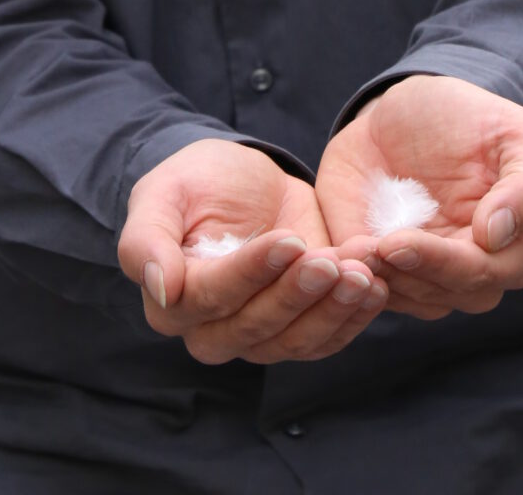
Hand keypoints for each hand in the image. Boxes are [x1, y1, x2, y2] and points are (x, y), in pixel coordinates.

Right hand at [118, 138, 386, 364]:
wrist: (237, 181)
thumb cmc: (192, 184)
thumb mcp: (162, 194)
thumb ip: (146, 239)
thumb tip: (161, 288)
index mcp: (174, 302)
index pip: (213, 298)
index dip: (251, 273)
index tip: (288, 241)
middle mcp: (214, 331)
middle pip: (258, 328)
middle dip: (297, 295)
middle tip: (332, 261)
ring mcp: (259, 335)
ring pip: (297, 341)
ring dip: (333, 311)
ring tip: (363, 275)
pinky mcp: (298, 328)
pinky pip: (326, 338)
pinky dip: (353, 316)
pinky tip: (375, 286)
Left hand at [315, 75, 522, 319]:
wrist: (401, 111)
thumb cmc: (469, 118)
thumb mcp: (514, 133)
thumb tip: (497, 236)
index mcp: (516, 242)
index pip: (496, 271)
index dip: (454, 262)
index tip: (412, 239)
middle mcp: (475, 268)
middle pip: (456, 293)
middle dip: (417, 271)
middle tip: (381, 245)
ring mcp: (429, 273)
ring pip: (416, 300)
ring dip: (386, 279)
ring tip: (355, 250)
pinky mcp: (385, 270)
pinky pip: (376, 292)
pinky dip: (356, 279)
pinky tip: (338, 257)